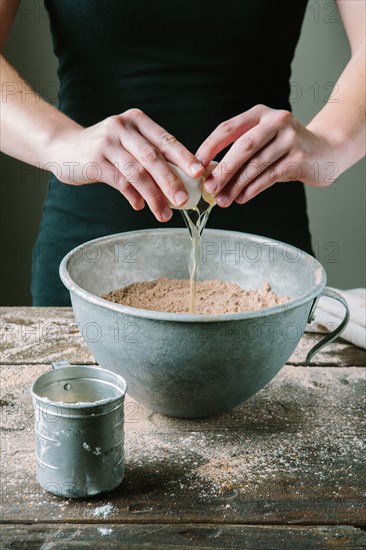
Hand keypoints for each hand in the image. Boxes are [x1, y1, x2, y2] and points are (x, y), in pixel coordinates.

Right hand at [47, 108, 203, 221]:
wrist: (65, 147)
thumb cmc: (106, 149)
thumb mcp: (130, 144)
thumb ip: (152, 158)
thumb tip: (184, 183)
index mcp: (137, 120)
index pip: (166, 140)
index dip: (184, 157)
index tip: (199, 174)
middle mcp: (122, 127)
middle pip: (153, 157)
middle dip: (171, 181)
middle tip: (184, 199)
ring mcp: (107, 143)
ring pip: (137, 173)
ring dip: (154, 196)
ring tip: (164, 213)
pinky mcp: (94, 161)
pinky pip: (119, 182)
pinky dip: (133, 196)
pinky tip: (141, 206)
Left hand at [195, 104, 338, 206]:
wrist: (325, 151)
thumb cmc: (286, 149)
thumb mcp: (263, 141)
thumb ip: (240, 153)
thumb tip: (210, 177)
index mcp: (260, 113)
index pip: (228, 127)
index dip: (210, 146)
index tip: (196, 164)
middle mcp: (276, 121)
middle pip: (243, 147)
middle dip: (223, 169)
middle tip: (209, 187)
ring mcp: (289, 139)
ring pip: (256, 165)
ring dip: (236, 185)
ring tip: (223, 200)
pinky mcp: (299, 158)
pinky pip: (269, 176)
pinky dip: (252, 189)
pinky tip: (241, 198)